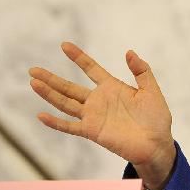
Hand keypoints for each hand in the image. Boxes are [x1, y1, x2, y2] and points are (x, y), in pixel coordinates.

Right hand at [29, 42, 175, 188]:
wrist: (156, 144)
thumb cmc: (156, 118)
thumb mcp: (151, 90)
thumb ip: (142, 71)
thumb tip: (129, 51)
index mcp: (112, 88)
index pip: (91, 69)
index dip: (78, 57)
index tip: (64, 45)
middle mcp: (99, 101)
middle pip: (69, 87)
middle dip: (51, 78)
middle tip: (33, 69)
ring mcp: (93, 116)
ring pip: (65, 103)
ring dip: (49, 94)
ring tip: (33, 83)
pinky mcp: (92, 132)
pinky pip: (70, 126)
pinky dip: (55, 122)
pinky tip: (41, 115)